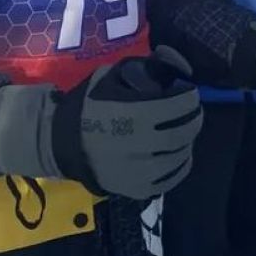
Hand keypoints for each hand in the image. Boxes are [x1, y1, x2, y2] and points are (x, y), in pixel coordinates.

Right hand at [0, 46, 202, 200]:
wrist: (61, 142)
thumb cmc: (90, 104)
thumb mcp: (116, 73)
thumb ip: (151, 65)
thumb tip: (182, 67)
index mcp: (136, 114)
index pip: (181, 105)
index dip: (190, 96)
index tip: (187, 92)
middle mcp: (141, 146)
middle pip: (186, 131)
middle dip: (193, 117)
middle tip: (189, 111)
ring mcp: (140, 172)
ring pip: (182, 155)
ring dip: (187, 140)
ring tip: (179, 130)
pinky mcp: (138, 190)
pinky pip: (172, 177)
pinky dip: (180, 163)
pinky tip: (174, 151)